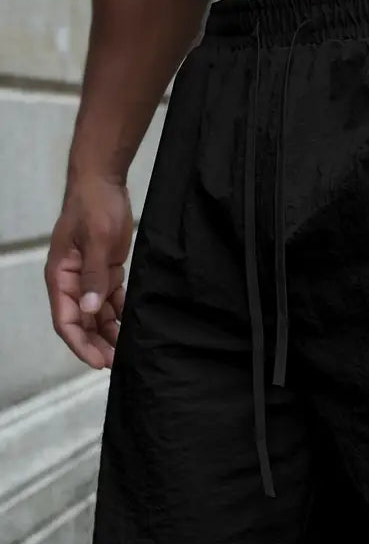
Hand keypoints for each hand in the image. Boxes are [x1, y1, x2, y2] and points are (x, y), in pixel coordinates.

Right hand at [45, 176, 133, 368]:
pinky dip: (120, 314)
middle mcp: (72, 281)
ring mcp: (88, 277)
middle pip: (81, 322)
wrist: (103, 181)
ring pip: (97, 314)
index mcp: (61, 276)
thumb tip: (89, 309)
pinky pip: (112, 300)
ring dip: (110, 333)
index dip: (80, 344)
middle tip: (118, 363)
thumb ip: (94, 276)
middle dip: (97, 344)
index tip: (98, 361)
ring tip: (127, 351)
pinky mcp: (106, 270)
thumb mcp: (98, 241)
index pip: (65, 320)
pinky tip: (134, 327)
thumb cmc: (94, 206)